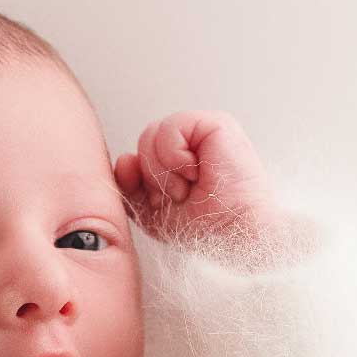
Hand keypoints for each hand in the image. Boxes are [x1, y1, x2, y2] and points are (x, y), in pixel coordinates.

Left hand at [114, 111, 288, 253]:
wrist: (231, 233)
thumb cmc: (201, 226)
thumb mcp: (150, 211)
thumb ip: (130, 185)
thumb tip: (125, 158)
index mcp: (179, 157)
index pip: (140, 153)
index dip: (141, 179)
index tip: (162, 202)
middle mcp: (192, 141)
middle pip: (144, 140)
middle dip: (152, 175)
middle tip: (178, 195)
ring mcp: (204, 130)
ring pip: (152, 133)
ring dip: (164, 170)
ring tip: (188, 185)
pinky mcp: (216, 123)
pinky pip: (170, 127)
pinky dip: (174, 156)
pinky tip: (195, 172)